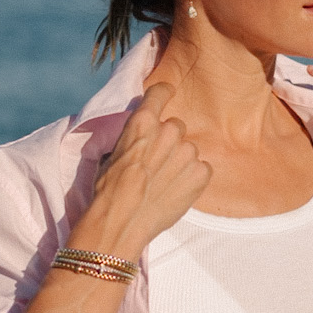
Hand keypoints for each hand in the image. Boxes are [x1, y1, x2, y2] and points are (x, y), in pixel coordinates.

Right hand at [71, 83, 211, 258]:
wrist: (121, 220)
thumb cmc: (110, 190)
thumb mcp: (112, 153)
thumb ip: (133, 138)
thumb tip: (139, 137)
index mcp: (143, 122)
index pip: (161, 91)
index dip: (164, 94)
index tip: (167, 95)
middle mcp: (169, 131)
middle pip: (176, 127)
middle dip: (169, 141)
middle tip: (156, 163)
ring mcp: (187, 152)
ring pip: (189, 150)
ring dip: (180, 162)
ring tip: (163, 183)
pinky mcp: (201, 173)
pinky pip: (202, 169)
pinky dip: (193, 179)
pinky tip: (176, 191)